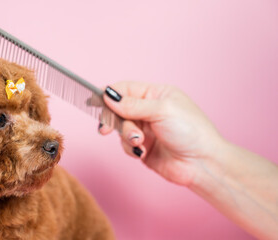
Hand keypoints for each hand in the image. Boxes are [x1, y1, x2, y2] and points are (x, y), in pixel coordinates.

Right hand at [99, 81, 225, 185]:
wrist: (201, 164)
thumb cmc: (191, 131)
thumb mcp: (161, 111)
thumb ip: (132, 105)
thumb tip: (109, 96)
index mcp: (156, 94)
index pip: (125, 89)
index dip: (109, 94)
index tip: (95, 101)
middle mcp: (148, 110)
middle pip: (118, 109)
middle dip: (115, 119)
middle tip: (105, 128)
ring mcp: (145, 129)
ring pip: (119, 128)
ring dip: (126, 136)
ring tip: (140, 142)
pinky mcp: (142, 147)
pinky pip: (124, 144)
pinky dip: (130, 148)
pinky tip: (143, 151)